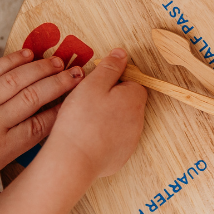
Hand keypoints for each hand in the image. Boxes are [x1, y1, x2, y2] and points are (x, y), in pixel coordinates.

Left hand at [0, 49, 84, 205]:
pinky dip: (12, 60)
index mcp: (2, 148)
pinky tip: (29, 53)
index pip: (39, 128)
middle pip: (34, 99)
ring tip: (59, 61)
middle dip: (59, 85)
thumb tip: (21, 213)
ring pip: (17, 81)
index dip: (61, 114)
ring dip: (40, 69)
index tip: (79, 105)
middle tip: (79, 75)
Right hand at [41, 48, 146, 180]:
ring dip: (108, 119)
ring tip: (86, 120)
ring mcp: (131, 140)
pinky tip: (89, 137)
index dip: (113, 82)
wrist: (74, 159)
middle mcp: (138, 120)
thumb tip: (122, 53)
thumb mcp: (93, 84)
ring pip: (122, 121)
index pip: (132, 82)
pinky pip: (115, 141)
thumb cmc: (81, 119)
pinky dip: (105, 137)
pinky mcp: (121, 156)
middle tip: (88, 103)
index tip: (96, 87)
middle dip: (112, 100)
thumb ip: (110, 67)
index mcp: (134, 98)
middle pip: (128, 102)